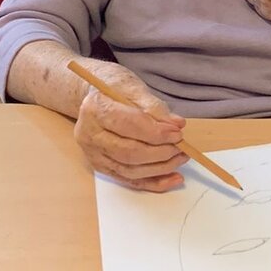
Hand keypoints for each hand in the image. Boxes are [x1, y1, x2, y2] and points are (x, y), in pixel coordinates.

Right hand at [73, 61, 187, 192]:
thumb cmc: (115, 89)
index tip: (177, 132)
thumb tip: (176, 124)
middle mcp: (88, 135)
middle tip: (181, 146)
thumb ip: (154, 106)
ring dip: (160, 168)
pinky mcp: (101, 168)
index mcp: (94, 109)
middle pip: (128, 152)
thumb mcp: (134, 88)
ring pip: (130, 170)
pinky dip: (153, 182)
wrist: (95, 97)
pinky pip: (129, 181)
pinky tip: (173, 178)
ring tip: (180, 158)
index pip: (128, 125)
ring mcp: (93, 154)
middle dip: (160, 153)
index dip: (156, 132)